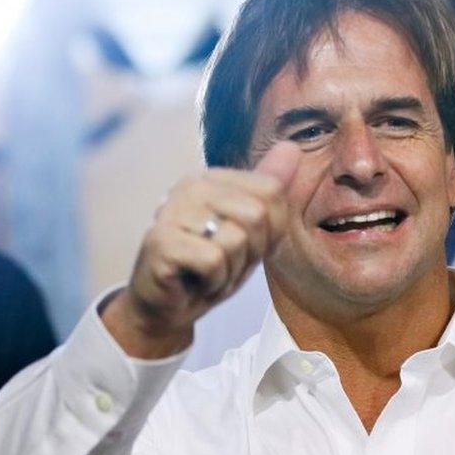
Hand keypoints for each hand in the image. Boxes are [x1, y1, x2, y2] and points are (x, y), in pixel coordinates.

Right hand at [104, 142, 300, 357]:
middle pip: (258, 215)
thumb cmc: (210, 267)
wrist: (167, 307)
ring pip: (237, 239)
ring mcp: (172, 211)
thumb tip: (293, 147)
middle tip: (223, 263)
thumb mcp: (251, 230)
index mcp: (213, 178)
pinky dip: (213, 282)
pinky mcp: (160, 241)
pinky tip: (194, 282)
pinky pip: (214, 261)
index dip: (270, 230)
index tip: (243, 245)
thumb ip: (269, 189)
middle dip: (251, 253)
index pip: (272, 192)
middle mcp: (190, 186)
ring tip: (208, 272)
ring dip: (231, 270)